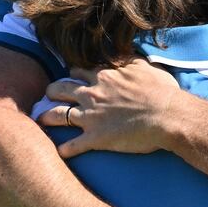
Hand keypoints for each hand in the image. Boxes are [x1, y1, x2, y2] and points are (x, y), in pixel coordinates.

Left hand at [38, 58, 182, 156]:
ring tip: (40, 120)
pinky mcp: (96, 138)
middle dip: (52, 91)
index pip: (78, 72)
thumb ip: (131, 60)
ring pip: (57, 114)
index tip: (73, 79)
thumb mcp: (145, 66)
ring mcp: (91, 116)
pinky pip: (72, 146)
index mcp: (103, 76)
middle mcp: (92, 94)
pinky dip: (64, 150)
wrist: (168, 115)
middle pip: (60, 89)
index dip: (74, 76)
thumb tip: (125, 53)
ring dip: (46, 117)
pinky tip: (60, 153)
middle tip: (49, 95)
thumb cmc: (162, 91)